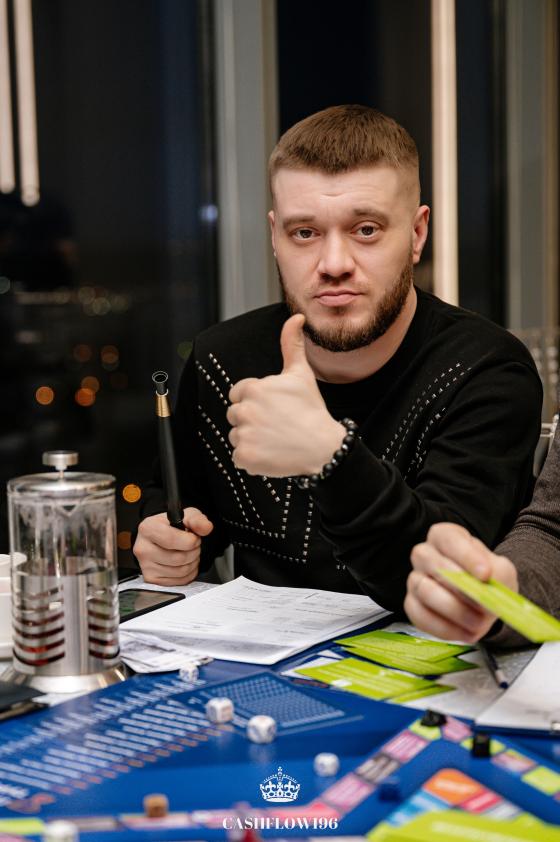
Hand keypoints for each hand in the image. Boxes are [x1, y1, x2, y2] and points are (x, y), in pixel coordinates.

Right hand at [133, 507, 212, 585]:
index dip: (190, 540)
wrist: (162, 537)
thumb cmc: (172, 526)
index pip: (172, 540)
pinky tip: (185, 563)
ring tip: (190, 553)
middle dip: (194, 552)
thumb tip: (206, 527)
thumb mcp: (186, 515)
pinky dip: (188, 573)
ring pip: (180, 571)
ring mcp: (145, 566)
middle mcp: (143, 548)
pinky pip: (179, 581)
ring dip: (193, 563)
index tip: (194, 537)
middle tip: (193, 546)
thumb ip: (197, 519)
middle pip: (178, 558)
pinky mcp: (151, 579)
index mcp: (148, 528)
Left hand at [227, 313, 343, 475]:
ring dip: (252, 440)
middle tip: (277, 425)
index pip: (238, 394)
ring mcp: (243, 435)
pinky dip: (252, 459)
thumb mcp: (301, 374)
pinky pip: (239, 458)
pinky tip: (272, 453)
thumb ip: (291, 344)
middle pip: (235, 415)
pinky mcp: (244, 457)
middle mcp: (244, 410)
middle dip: (252, 420)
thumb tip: (296, 316)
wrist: (323, 448)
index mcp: (253, 388)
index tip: (274, 408)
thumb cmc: (311, 410)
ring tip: (275, 439)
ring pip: (236, 436)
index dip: (255, 401)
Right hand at [405, 522, 517, 642]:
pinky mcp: (411, 604)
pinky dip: (445, 628)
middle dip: (461, 587)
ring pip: (425, 591)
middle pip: (433, 564)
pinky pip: (420, 616)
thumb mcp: (501, 571)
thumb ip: (497, 574)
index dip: (466, 556)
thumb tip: (484, 585)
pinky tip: (465, 632)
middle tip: (483, 604)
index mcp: (445, 537)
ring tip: (478, 622)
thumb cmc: (488, 579)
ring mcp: (415, 579)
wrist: (482, 601)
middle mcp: (424, 554)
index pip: (449, 539)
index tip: (485, 575)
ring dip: (455, 610)